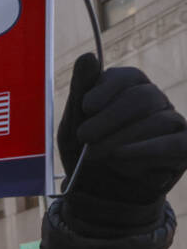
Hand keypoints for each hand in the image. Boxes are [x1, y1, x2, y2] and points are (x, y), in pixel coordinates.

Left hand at [58, 53, 186, 208]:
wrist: (96, 193)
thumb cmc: (84, 153)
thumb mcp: (73, 124)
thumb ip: (81, 91)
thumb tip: (87, 55)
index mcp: (129, 89)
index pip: (128, 77)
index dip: (107, 90)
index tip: (86, 107)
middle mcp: (154, 101)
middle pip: (143, 97)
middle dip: (109, 119)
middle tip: (85, 138)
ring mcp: (171, 123)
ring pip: (157, 121)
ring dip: (120, 141)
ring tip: (95, 156)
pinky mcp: (182, 149)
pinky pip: (176, 144)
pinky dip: (147, 151)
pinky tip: (122, 157)